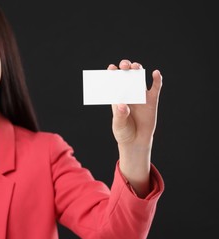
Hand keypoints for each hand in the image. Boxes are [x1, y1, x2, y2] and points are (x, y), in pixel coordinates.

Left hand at [108, 59, 162, 196]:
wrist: (136, 141)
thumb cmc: (124, 132)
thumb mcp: (119, 125)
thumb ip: (120, 115)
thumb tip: (123, 105)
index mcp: (117, 97)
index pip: (113, 81)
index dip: (112, 72)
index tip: (112, 68)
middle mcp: (128, 93)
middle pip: (127, 75)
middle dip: (126, 67)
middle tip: (125, 66)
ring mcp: (140, 95)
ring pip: (139, 77)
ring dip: (138, 69)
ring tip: (136, 67)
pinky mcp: (152, 100)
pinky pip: (155, 87)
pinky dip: (157, 79)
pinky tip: (156, 74)